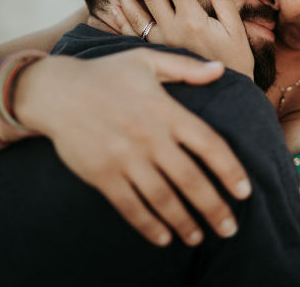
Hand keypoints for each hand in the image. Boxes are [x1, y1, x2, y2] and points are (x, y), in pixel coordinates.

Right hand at [14, 49, 251, 246]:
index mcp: (166, 110)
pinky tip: (163, 238)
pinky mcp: (102, 174)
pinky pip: (130, 206)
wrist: (55, 90)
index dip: (230, 170)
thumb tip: (219, 70)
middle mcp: (149, 136)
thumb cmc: (106, 74)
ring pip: (163, 198)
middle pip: (191, 179)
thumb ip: (186, 69)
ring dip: (184, 222)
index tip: (244, 191)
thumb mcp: (147, 61)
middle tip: (230, 228)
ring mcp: (124, 157)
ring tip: (199, 238)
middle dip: (214, 207)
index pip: (209, 144)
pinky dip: (148, 225)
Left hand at [110, 0, 254, 78]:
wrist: (225, 95)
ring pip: (137, 13)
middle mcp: (173, 29)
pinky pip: (134, 34)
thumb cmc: (236, 61)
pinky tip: (114, 7)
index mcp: (193, 19)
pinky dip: (122, 19)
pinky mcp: (156, 54)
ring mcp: (161, 43)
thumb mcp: (235, 28)